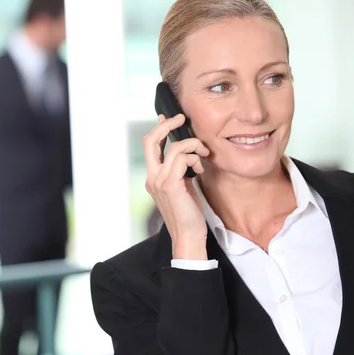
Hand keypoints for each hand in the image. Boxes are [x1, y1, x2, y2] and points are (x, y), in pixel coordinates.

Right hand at [144, 114, 209, 259]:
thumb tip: (188, 155)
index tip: (169, 118)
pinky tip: (201, 170)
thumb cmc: (188, 214)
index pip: (150, 146)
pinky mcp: (171, 186)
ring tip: (203, 154)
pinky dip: (195, 159)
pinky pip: (182, 159)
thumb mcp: (183, 187)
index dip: (159, 128)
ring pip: (174, 148)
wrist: (188, 236)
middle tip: (181, 118)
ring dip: (193, 146)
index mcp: (153, 177)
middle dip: (166, 125)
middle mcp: (152, 178)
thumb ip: (181, 171)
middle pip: (151, 140)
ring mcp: (159, 182)